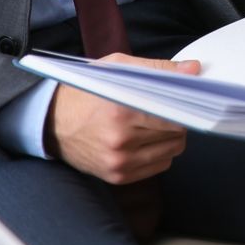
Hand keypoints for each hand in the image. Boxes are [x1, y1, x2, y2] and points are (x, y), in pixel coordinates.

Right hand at [49, 55, 195, 183]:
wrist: (51, 122)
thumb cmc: (87, 91)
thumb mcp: (118, 68)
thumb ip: (159, 69)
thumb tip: (193, 70)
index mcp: (121, 110)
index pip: (175, 113)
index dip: (186, 104)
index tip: (189, 98)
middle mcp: (120, 140)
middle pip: (178, 133)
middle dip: (179, 119)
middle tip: (168, 108)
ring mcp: (119, 162)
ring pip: (173, 150)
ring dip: (171, 136)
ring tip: (155, 123)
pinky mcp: (118, 176)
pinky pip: (160, 165)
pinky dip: (160, 151)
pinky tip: (146, 138)